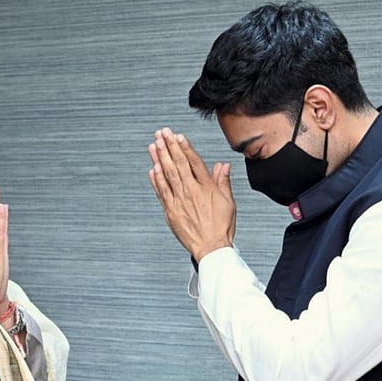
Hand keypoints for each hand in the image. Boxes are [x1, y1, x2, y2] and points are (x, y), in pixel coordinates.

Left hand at [148, 127, 235, 261]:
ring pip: (167, 175)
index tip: (178, 136)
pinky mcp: (171, 211)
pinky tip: (152, 168)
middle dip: (169, 147)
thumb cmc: (220, 227)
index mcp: (206, 188)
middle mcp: (191, 192)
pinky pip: (161, 192)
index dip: (185, 147)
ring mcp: (179, 201)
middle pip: (178, 164)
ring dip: (159, 158)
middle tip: (162, 133)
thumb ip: (223, 182)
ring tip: (154, 144)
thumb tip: (222, 166)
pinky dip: (156, 179)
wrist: (211, 247)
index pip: (194, 162)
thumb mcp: (228, 202)